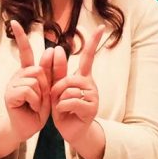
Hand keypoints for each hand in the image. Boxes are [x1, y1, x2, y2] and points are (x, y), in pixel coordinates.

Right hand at [3, 20, 52, 142]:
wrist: (27, 127)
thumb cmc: (38, 108)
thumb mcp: (49, 89)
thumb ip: (52, 71)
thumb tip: (51, 49)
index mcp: (27, 71)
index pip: (24, 50)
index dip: (20, 36)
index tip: (14, 22)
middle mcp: (19, 75)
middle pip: (39, 70)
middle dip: (46, 86)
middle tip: (41, 99)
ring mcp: (13, 84)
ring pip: (36, 81)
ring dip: (41, 96)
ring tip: (35, 105)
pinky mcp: (10, 94)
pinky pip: (30, 91)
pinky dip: (36, 102)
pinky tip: (31, 108)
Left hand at [50, 25, 104, 144]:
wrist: (72, 131)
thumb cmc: (64, 109)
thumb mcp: (56, 89)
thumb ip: (55, 72)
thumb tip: (56, 49)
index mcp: (82, 77)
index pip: (88, 57)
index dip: (93, 42)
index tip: (102, 27)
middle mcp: (90, 83)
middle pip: (67, 79)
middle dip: (56, 91)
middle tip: (57, 101)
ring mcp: (93, 95)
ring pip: (68, 91)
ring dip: (58, 101)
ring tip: (64, 108)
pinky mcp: (91, 107)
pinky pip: (70, 102)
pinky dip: (62, 108)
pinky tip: (66, 113)